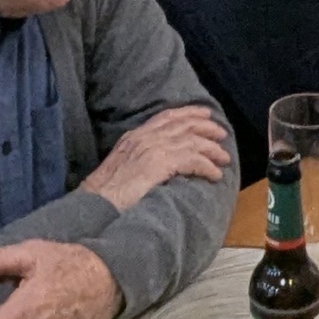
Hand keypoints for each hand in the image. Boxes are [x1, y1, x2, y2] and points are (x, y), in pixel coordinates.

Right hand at [78, 106, 231, 210]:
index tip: (204, 114)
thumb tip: (159, 163)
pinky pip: (193, 160)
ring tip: (224, 159)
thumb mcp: (120, 167)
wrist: (94, 205)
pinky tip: (214, 175)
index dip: (188, 113)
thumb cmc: (104, 194)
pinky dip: (207, 166)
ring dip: (212, 150)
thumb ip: (139, 158)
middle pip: (183, 124)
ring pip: (192, 141)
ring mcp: (152, 149)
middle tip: (221, 134)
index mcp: (134, 137)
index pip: (166, 117)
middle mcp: (144, 138)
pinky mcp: (160, 164)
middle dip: (206, 127)